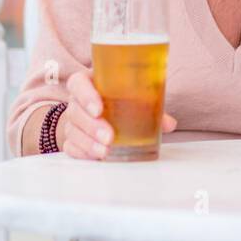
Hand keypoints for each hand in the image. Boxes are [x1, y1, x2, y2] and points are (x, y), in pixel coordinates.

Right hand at [61, 70, 176, 159]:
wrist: (95, 111)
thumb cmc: (116, 100)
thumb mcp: (131, 98)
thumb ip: (149, 107)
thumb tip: (169, 124)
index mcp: (89, 83)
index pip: (78, 83)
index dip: (86, 95)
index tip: (98, 109)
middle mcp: (76, 101)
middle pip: (76, 111)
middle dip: (92, 126)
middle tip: (109, 137)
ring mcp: (72, 121)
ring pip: (73, 131)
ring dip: (89, 142)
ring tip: (105, 151)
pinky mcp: (71, 138)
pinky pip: (71, 146)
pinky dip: (84, 153)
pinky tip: (96, 157)